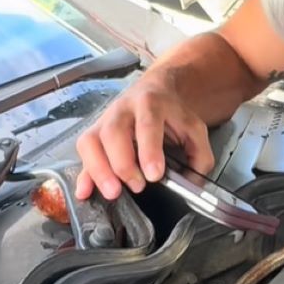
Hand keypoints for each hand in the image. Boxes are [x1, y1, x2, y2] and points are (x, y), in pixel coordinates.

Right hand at [75, 75, 213, 199]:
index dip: (148, 150)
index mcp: (151, 103)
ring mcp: (104, 121)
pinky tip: (84, 192)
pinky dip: (83, 175)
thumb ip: (200, 155)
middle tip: (138, 185)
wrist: (154, 91)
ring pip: (91, 142)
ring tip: (113, 192)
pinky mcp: (93, 136)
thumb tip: (191, 185)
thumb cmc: (172, 113)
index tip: (154, 175)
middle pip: (113, 132)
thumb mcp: (194, 128)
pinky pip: (83, 155)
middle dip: (122, 163)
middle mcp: (123, 109)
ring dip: (99, 170)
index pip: (147, 125)